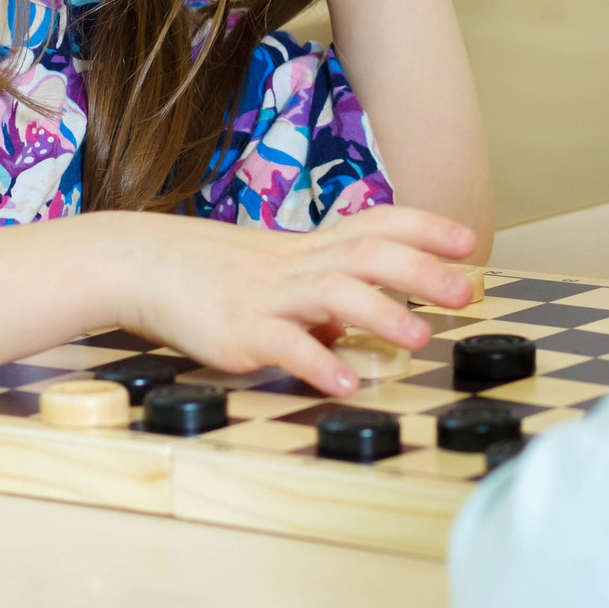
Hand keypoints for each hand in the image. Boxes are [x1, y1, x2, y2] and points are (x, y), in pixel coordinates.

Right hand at [101, 206, 477, 396]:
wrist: (138, 264)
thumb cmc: (209, 273)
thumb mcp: (274, 276)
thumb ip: (319, 299)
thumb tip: (355, 332)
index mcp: (309, 248)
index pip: (377, 224)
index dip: (425, 228)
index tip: (470, 242)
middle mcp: (296, 265)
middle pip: (368, 254)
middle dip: (421, 269)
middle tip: (466, 291)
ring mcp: (268, 296)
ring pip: (333, 293)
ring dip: (381, 312)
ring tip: (421, 338)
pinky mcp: (238, 331)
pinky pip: (284, 344)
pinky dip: (317, 362)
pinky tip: (346, 383)